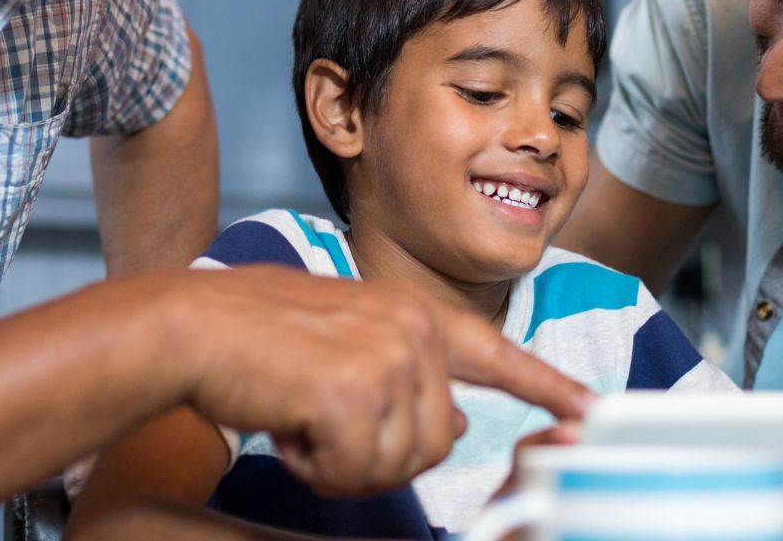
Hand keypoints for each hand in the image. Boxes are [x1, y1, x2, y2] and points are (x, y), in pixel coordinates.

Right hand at [166, 266, 594, 497]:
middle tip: (319, 417)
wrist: (192, 326)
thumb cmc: (253, 335)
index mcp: (413, 311)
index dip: (547, 386)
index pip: (496, 353)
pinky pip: (354, 471)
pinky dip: (314, 465)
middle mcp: (414, 328)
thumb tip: (459, 419)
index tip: (590, 411)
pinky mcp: (357, 393)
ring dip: (342, 459)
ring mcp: (391, 358)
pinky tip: (286, 421)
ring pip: (399, 461)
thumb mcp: (346, 341)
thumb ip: (406, 373)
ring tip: (299, 410)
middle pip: (438, 440)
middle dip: (377, 451)